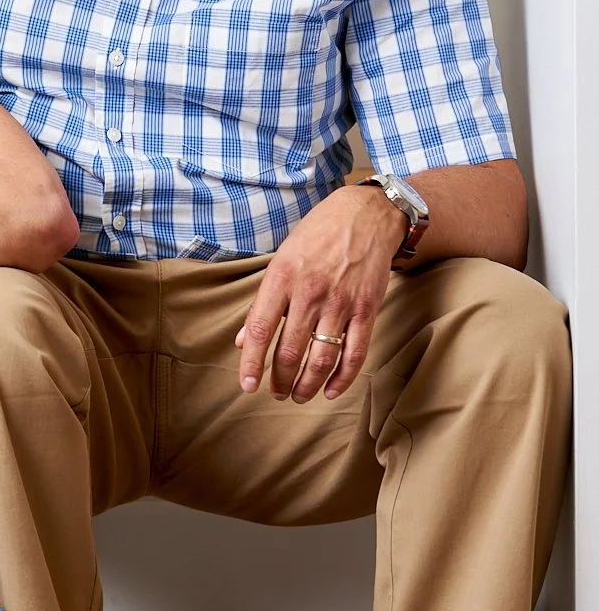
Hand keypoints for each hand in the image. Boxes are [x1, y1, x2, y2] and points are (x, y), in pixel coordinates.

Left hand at [235, 186, 406, 402]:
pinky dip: (342, 378)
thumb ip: (264, 301)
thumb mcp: (281, 258)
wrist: (365, 214)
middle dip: (280, 380)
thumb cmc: (317, 234)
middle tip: (276, 393)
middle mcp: (309, 292)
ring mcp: (340, 302)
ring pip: (321, 358)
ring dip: (307, 385)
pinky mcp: (367, 309)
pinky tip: (330, 391)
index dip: (252, 363)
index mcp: (282, 278)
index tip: (248, 385)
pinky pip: (355, 353)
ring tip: (298, 396)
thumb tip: (243, 340)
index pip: (261, 329)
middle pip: (290, 351)